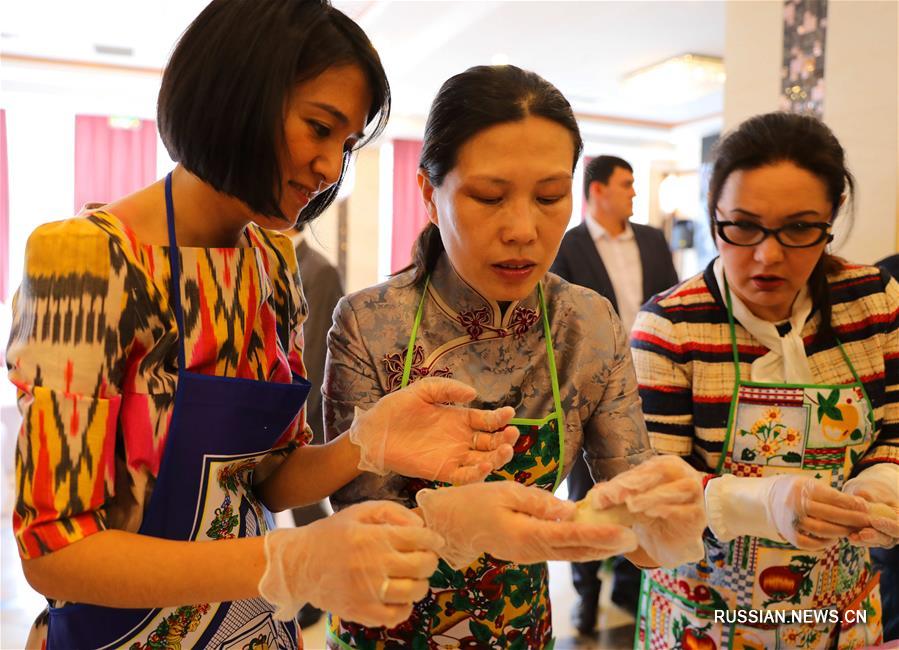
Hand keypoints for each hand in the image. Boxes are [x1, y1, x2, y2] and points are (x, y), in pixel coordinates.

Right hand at [258, 501, 442, 626]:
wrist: (299, 564)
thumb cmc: (332, 534)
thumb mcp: (359, 511)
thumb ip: (392, 511)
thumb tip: (420, 523)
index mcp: (372, 536)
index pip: (419, 538)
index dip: (433, 539)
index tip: (435, 540)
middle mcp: (371, 565)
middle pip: (422, 565)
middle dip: (430, 560)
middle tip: (426, 558)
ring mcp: (366, 592)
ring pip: (414, 591)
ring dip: (421, 583)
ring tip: (414, 577)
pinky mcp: (360, 612)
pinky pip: (396, 615)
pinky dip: (405, 607)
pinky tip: (399, 595)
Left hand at [349, 377, 519, 483]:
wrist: (372, 433)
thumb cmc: (395, 409)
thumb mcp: (422, 391)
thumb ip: (447, 389)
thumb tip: (474, 393)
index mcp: (459, 419)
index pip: (487, 420)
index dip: (500, 418)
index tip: (510, 414)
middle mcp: (460, 439)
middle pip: (492, 442)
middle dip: (506, 438)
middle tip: (512, 433)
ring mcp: (453, 457)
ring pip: (484, 460)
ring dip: (498, 457)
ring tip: (505, 450)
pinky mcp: (442, 472)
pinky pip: (465, 476)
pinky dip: (478, 474)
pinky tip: (485, 466)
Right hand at [416, 481, 637, 568]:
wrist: (451, 524)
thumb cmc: (475, 502)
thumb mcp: (506, 492)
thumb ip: (539, 502)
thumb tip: (569, 510)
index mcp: (526, 535)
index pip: (570, 536)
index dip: (599, 535)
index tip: (622, 533)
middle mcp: (532, 551)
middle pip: (576, 551)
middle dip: (605, 546)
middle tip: (632, 538)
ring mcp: (530, 555)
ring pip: (569, 554)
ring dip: (596, 549)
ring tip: (621, 540)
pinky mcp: (529, 552)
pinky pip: (560, 551)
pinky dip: (580, 546)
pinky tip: (594, 539)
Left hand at [588, 455, 705, 568]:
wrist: (669, 541)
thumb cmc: (648, 515)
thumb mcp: (629, 502)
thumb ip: (614, 495)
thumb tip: (593, 497)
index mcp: (666, 466)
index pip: (644, 469)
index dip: (623, 480)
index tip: (603, 495)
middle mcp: (683, 475)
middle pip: (662, 472)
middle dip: (637, 484)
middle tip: (616, 496)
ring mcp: (695, 495)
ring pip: (678, 489)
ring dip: (652, 496)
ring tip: (632, 505)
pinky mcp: (699, 516)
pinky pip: (686, 510)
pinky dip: (668, 510)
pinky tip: (651, 514)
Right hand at [768, 475, 868, 549]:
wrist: (763, 500)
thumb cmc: (793, 490)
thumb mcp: (807, 484)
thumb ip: (828, 493)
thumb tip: (858, 505)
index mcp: (801, 488)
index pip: (832, 497)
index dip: (851, 503)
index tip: (865, 507)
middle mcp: (795, 504)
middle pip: (830, 514)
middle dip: (852, 519)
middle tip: (865, 521)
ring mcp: (790, 520)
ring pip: (822, 530)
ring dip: (840, 532)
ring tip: (851, 531)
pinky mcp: (787, 534)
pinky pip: (809, 543)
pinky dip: (824, 543)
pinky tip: (833, 539)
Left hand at [842, 466, 898, 547]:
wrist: (866, 498)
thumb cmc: (874, 493)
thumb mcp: (875, 491)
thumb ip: (871, 494)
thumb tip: (861, 493)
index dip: (889, 526)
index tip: (875, 521)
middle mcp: (894, 532)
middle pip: (888, 539)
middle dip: (875, 537)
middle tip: (863, 534)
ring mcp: (882, 538)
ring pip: (876, 542)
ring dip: (864, 541)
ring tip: (853, 537)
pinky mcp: (868, 540)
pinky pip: (865, 542)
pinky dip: (857, 540)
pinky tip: (849, 537)